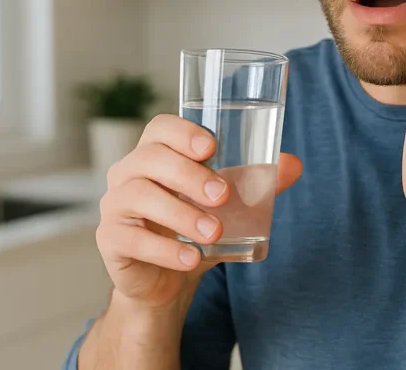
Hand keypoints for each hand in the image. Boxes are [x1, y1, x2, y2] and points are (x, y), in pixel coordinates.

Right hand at [95, 114, 302, 310]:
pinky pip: (131, 239)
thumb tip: (294, 164)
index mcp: (156, 153)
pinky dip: (165, 249)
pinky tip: (190, 259)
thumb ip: (258, 182)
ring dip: (180, 214)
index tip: (211, 148)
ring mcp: (115, 205)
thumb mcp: (229, 204)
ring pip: (139, 197)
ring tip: (214, 233)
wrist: (169, 277)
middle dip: (188, 175)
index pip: (160, 128)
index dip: (183, 132)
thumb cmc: (196, 225)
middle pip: (151, 158)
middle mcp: (129, 172)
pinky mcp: (110, 239)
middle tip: (223, 196)